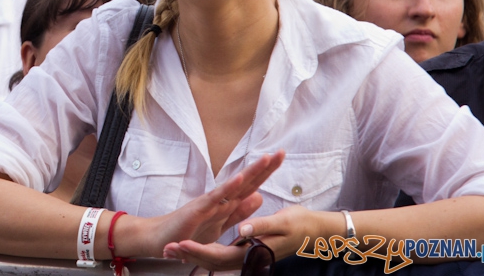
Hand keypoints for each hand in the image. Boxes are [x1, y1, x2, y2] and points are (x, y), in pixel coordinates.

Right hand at [155, 151, 284, 264]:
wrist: (163, 239)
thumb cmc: (189, 230)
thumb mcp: (221, 223)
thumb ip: (239, 211)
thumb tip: (259, 196)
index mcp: (227, 202)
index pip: (251, 185)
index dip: (266, 173)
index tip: (281, 159)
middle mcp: (220, 198)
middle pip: (247, 181)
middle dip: (264, 167)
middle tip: (282, 152)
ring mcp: (210, 201)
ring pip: (234, 185)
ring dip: (250, 172)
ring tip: (266, 159)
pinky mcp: (199, 209)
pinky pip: (216, 198)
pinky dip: (228, 187)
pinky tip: (240, 178)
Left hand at [163, 202, 318, 271]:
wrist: (315, 232)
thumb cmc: (300, 225)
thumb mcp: (281, 222)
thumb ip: (260, 226)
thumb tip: (242, 231)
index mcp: (254, 252)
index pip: (219, 256)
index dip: (198, 251)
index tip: (179, 245)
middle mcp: (248, 258)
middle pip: (213, 262)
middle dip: (189, 256)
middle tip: (167, 249)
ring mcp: (247, 256)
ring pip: (214, 260)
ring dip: (193, 256)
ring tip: (171, 250)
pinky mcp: (247, 250)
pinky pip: (222, 254)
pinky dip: (204, 252)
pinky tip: (192, 248)